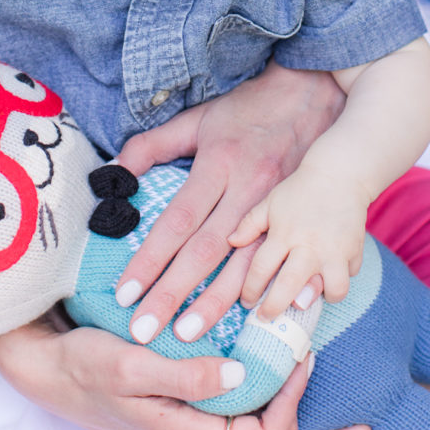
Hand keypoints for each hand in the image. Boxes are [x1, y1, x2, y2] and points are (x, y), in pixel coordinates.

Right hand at [0, 316, 368, 429]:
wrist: (49, 371)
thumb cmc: (87, 363)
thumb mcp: (133, 362)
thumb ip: (185, 375)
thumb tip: (242, 377)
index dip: (296, 404)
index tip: (305, 356)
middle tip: (357, 415)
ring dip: (297, 427)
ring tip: (331, 406)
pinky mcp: (182, 422)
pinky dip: (269, 414)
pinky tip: (280, 389)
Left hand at [114, 63, 343, 343]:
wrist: (314, 93)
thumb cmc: (249, 109)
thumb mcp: (198, 118)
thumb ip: (153, 145)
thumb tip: (115, 174)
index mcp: (218, 164)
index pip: (177, 221)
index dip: (149, 259)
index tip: (124, 293)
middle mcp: (248, 190)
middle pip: (205, 251)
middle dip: (173, 294)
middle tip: (144, 330)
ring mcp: (277, 207)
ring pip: (245, 266)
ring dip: (216, 305)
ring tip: (189, 336)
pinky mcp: (297, 217)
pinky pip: (280, 263)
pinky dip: (264, 293)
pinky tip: (248, 322)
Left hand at [230, 173, 367, 318]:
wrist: (340, 174)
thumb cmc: (300, 189)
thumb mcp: (270, 202)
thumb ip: (250, 224)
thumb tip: (230, 241)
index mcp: (284, 234)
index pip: (261, 270)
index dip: (250, 290)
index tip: (247, 301)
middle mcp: (309, 246)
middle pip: (288, 288)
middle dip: (273, 308)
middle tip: (265, 317)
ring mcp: (334, 251)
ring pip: (331, 290)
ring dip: (319, 297)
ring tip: (307, 296)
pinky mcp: (354, 251)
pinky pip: (348, 276)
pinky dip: (339, 279)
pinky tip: (328, 274)